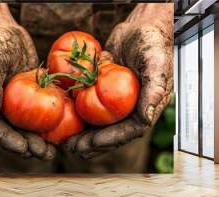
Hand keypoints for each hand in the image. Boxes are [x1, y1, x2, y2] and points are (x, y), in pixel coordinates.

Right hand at [0, 4, 55, 159]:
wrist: (9, 33)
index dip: (9, 141)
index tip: (24, 149)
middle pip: (12, 134)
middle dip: (27, 147)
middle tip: (44, 154)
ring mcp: (14, 105)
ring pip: (25, 129)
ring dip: (37, 142)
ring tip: (52, 151)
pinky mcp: (29, 99)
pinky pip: (37, 116)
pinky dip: (46, 126)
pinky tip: (60, 132)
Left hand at [65, 3, 173, 158]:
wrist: (139, 27)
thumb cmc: (151, 42)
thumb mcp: (156, 62)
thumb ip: (154, 89)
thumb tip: (147, 119)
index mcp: (147, 106)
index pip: (128, 131)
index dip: (109, 140)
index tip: (90, 145)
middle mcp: (132, 108)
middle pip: (111, 132)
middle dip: (92, 143)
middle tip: (71, 149)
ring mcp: (118, 101)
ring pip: (99, 123)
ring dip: (83, 134)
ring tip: (65, 142)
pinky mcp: (105, 91)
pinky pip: (91, 106)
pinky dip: (79, 114)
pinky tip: (63, 118)